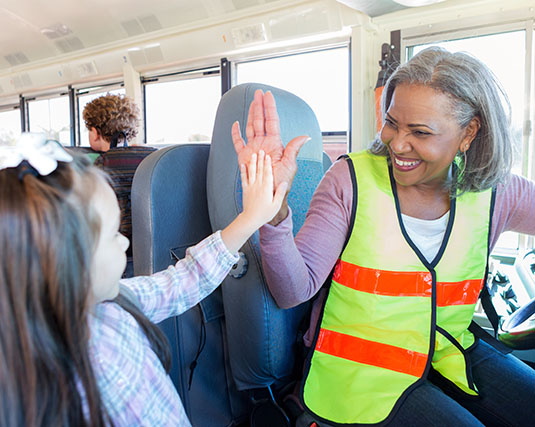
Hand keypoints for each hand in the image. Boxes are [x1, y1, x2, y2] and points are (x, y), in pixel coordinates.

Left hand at [220, 150, 286, 253]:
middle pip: (260, 170)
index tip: (268, 156)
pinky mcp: (245, 190)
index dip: (268, 164)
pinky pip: (244, 178)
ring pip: (252, 172)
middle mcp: (258, 186)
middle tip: (261, 151)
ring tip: (254, 155)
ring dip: (253, 162)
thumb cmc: (264, 214)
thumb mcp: (275, 205)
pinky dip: (243, 171)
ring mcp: (250, 187)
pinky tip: (243, 165)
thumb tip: (284, 183)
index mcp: (266, 189)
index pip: (267, 173)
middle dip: (261, 160)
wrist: (250, 219)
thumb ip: (279, 193)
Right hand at [232, 89, 308, 222]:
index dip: (270, 108)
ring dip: (251, 114)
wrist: (270, 194)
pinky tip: (236, 124)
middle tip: (258, 93)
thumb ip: (294, 149)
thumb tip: (305, 136)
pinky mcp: (244, 156)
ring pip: (251, 127)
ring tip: (252, 101)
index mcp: (275, 143)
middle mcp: (264, 143)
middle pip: (261, 120)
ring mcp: (254, 148)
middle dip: (260, 106)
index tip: (268, 95)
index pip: (271, 121)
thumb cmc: (281, 182)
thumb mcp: (289, 164)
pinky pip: (238, 142)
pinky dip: (236, 133)